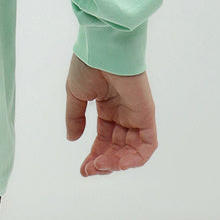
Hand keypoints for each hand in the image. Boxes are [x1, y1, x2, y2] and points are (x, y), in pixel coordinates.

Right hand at [66, 52, 157, 176]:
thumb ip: (75, 117)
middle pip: (118, 149)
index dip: (94, 157)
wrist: (102, 49)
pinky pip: (147, 145)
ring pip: (132, 151)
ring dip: (117, 164)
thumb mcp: (76, 95)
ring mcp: (135, 116)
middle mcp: (123, 115)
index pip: (104, 141)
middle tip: (90, 170)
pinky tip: (118, 163)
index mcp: (107, 109)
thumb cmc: (88, 65)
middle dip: (104, 164)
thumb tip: (73, 139)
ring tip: (100, 165)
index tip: (83, 170)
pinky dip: (135, 158)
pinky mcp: (147, 115)